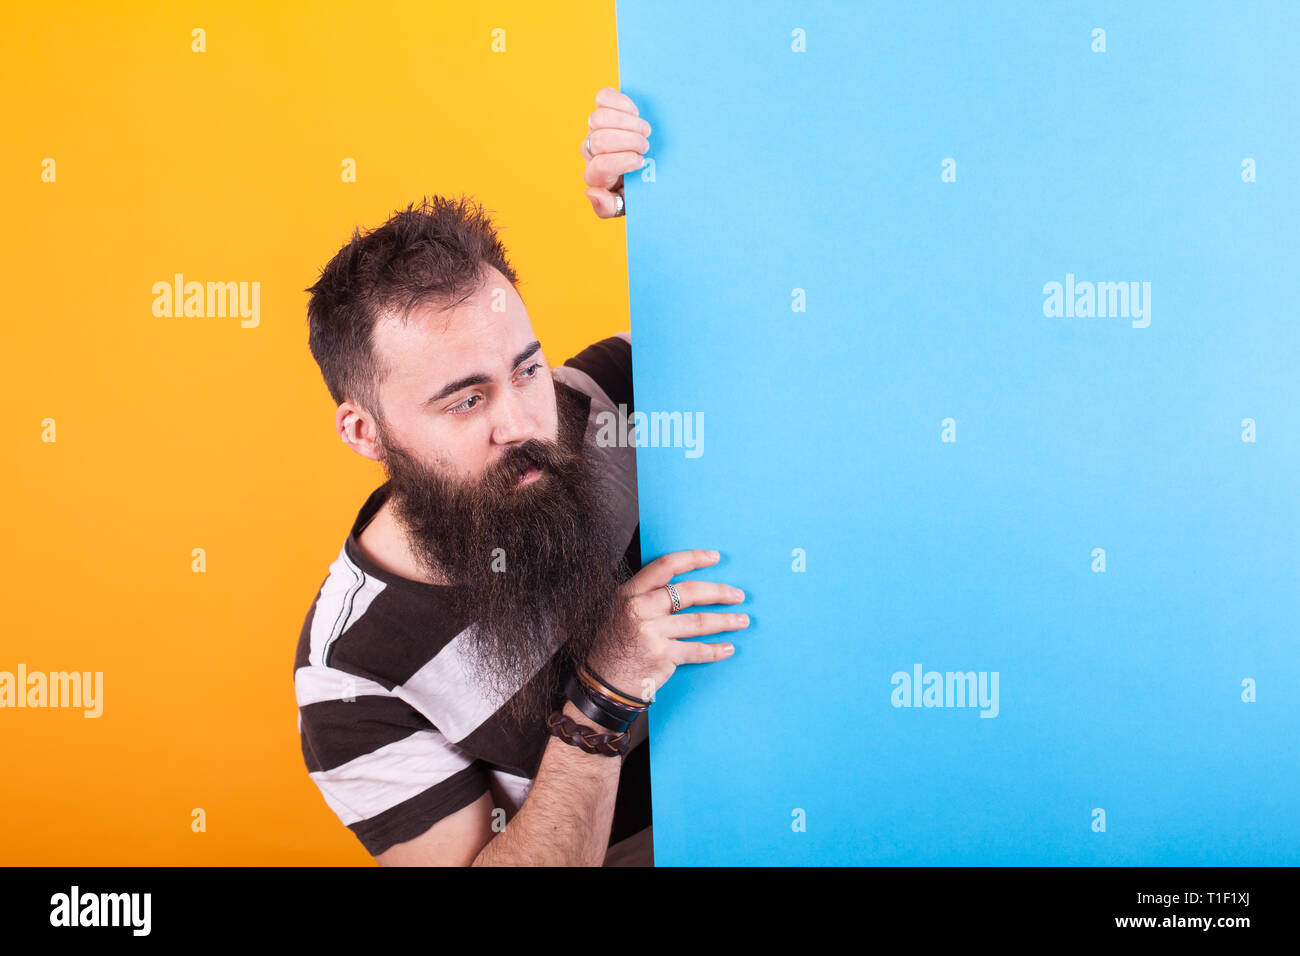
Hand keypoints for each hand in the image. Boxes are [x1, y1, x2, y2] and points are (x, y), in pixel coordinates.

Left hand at [581, 86, 650, 217]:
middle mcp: (591, 151)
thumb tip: (591, 192)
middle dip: (629, 141)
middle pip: (600, 139)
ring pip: (600, 117)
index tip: (641, 162)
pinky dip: (621, 101)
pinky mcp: (603, 109)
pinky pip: (603, 98)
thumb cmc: (636, 189)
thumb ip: (608, 207)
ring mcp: (595, 128)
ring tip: (644, 130)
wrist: (643, 170)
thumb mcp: (626, 205)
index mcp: (595, 176)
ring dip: (628, 122)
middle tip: (646, 145)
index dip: (624, 161)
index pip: (600, 166)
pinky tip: (635, 112)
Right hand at [587, 549, 747, 701]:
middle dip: (719, 592)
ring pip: (698, 621)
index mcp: (629, 593)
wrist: (602, 685)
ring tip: (742, 620)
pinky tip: (728, 648)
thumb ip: (645, 597)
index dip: (693, 558)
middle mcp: (640, 610)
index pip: (665, 566)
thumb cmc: (614, 646)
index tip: (715, 557)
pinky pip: (697, 650)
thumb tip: (683, 587)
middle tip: (738, 595)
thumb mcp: (620, 612)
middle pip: (688, 592)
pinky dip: (715, 651)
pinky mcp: (662, 657)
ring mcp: (652, 634)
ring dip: (725, 621)